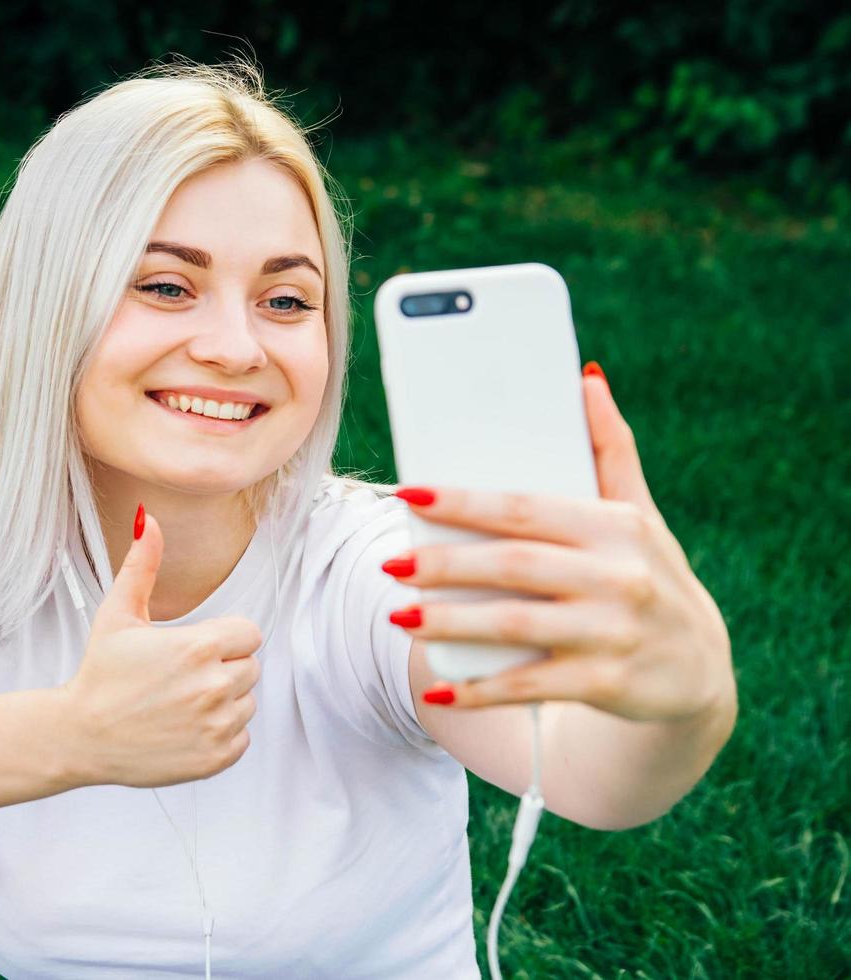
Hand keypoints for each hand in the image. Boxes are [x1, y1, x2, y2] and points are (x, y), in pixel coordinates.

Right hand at [56, 505, 262, 787]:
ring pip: (247, 702)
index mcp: (198, 646)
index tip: (192, 649)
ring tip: (179, 703)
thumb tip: (150, 519)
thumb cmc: (100, 673)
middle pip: (250, 667)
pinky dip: (219, 734)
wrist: (80, 736)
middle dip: (222, 668)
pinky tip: (184, 728)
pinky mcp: (216, 757)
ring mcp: (217, 725)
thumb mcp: (118, 614)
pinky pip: (241, 737)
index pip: (249, 633)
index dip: (223, 639)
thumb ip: (142, 565)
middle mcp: (214, 686)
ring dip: (222, 702)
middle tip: (180, 677)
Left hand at [380, 363, 734, 722]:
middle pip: (514, 564)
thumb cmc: (651, 578)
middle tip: (390, 565)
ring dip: (453, 623)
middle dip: (446, 564)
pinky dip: (481, 689)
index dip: (464, 500)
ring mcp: (614, 633)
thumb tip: (587, 379)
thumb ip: (611, 450)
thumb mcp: (641, 515)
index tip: (409, 492)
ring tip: (399, 616)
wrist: (700, 673)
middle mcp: (619, 576)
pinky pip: (531, 685)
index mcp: (616, 527)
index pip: (526, 507)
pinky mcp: (608, 684)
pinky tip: (438, 687)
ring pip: (517, 625)